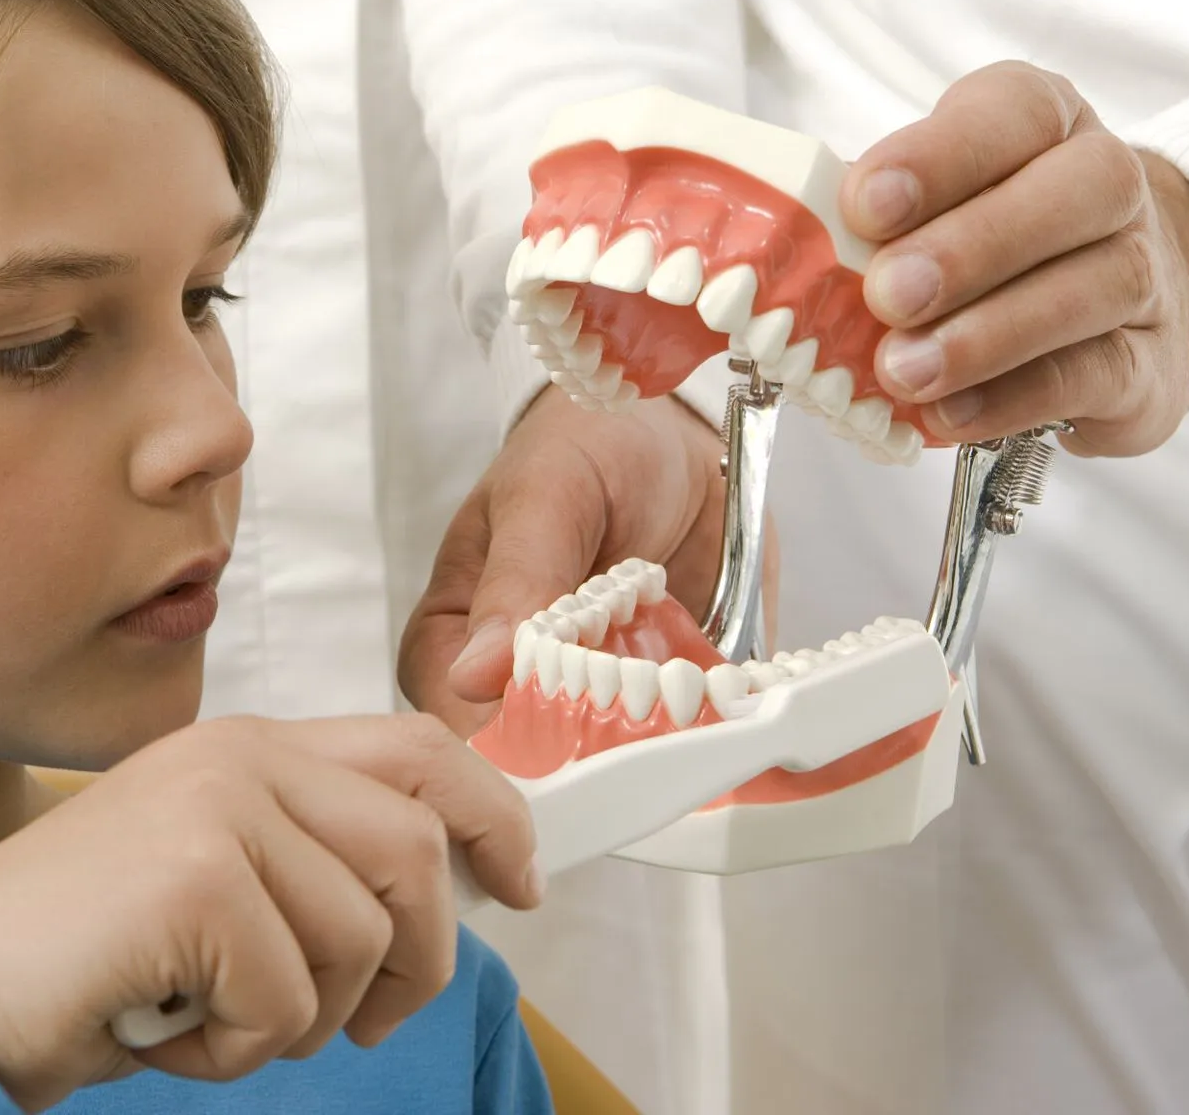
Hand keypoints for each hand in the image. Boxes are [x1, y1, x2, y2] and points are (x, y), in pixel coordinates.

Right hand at [0, 714, 541, 1111]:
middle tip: (363, 1021)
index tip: (522, 883)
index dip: (491, 815)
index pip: (419, 749)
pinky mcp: (194, 879)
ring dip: (304, 1018)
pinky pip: (290, 997)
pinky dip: (239, 1050)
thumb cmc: (83, 960)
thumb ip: (312, 859)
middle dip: (416, 961)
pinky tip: (168, 1032)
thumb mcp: (218, 884)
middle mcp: (239, 758)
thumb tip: (440, 889)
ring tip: (215, 1016)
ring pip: (363, 937)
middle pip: (416, 851)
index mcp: (250, 746)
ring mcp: (216, 808)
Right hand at [399, 387, 733, 735]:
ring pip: (614, 761)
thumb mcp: (546, 495)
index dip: (503, 752)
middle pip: (537, 761)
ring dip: (657, 749)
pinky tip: (732, 714)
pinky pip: (685, 737)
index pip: (458, 725)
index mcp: (456, 639)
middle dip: (589, 760)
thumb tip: (473, 675)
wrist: (674, 426)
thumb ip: (517, 580)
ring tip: (692, 714)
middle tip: (638, 730)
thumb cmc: (583, 444)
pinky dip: (710, 734)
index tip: (557, 757)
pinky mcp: (664, 693)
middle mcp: (519, 682)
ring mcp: (595, 695)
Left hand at [843, 60, 1188, 455]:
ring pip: (1092, 288)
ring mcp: (1143, 275)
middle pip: (1076, 192)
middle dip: (971, 247)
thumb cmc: (998, 241)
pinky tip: (951, 412)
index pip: (1012, 111)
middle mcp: (1108, 185)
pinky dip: (1014, 398)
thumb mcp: (939, 204)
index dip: (939, 156)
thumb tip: (796, 256)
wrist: (1135, 307)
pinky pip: (1091, 377)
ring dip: (988, 334)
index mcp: (1046, 121)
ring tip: (907, 368)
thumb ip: (881, 221)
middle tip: (889, 295)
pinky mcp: (1147, 367)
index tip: (866, 204)